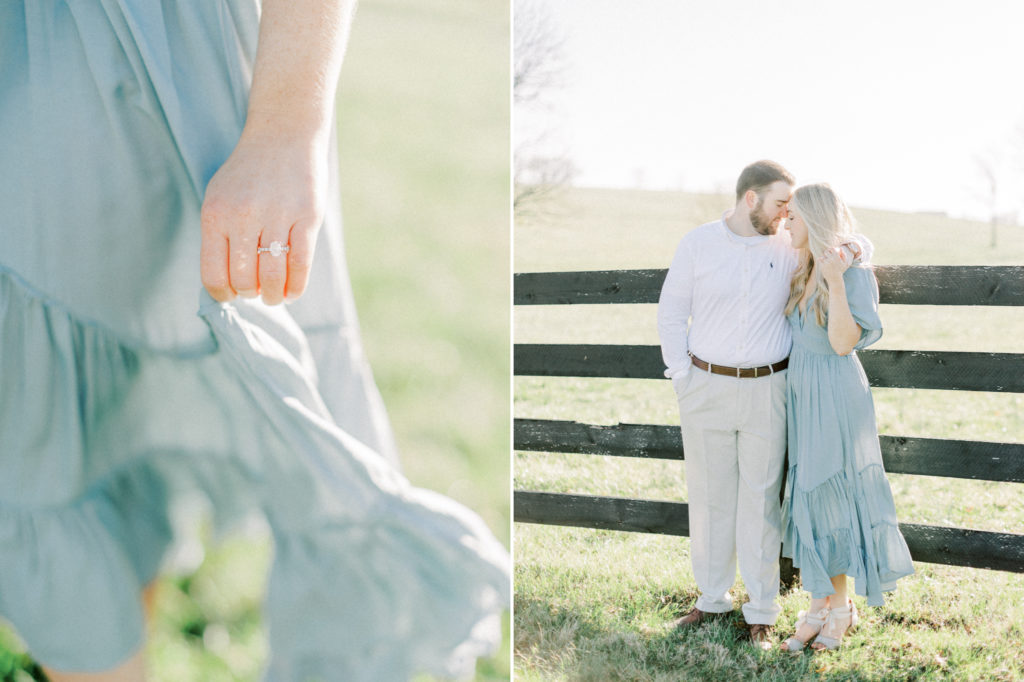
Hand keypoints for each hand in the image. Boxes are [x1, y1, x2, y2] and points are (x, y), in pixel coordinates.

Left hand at [200, 127, 326, 305]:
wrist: (283, 134)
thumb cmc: (248, 172)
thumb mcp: (219, 196)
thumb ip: (217, 235)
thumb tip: (225, 282)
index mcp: (216, 214)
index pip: (214, 274)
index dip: (223, 295)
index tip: (231, 296)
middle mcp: (243, 216)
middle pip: (244, 279)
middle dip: (250, 294)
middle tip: (256, 291)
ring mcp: (277, 216)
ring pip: (272, 276)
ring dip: (273, 295)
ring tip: (274, 296)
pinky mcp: (307, 217)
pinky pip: (300, 264)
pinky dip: (296, 286)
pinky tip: (292, 291)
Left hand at [817, 246, 850, 284]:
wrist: (835, 279)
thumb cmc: (840, 271)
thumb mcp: (845, 263)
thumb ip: (844, 255)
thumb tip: (840, 249)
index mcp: (837, 257)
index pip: (832, 249)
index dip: (831, 249)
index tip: (830, 251)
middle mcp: (831, 259)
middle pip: (826, 252)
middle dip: (826, 253)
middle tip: (827, 254)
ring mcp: (826, 262)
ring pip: (823, 256)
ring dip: (824, 258)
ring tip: (826, 261)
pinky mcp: (822, 266)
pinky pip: (819, 260)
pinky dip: (820, 260)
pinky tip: (822, 262)